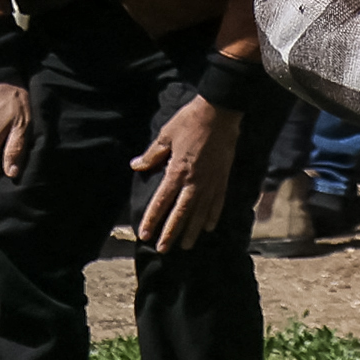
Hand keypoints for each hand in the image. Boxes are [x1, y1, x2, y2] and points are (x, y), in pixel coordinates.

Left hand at [132, 89, 246, 247]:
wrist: (221, 110)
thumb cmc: (190, 120)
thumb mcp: (166, 135)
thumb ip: (152, 154)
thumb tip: (136, 166)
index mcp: (177, 171)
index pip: (162, 202)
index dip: (152, 220)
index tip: (144, 235)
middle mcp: (195, 181)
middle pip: (181, 213)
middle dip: (171, 233)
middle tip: (163, 250)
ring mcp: (211, 180)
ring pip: (201, 211)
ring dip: (192, 230)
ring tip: (186, 245)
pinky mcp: (223, 176)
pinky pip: (219, 201)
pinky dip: (213, 215)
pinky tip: (209, 227)